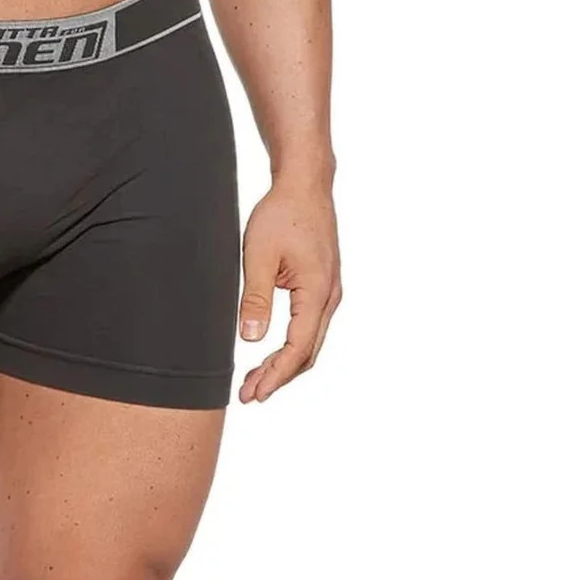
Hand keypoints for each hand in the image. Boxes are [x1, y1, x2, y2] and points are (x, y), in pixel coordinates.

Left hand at [237, 177, 340, 402]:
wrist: (304, 185)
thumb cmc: (281, 214)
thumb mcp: (258, 255)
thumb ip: (256, 298)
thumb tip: (251, 339)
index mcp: (317, 292)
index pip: (298, 348)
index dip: (276, 375)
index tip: (255, 394)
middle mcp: (330, 297)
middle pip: (307, 352)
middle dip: (278, 377)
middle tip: (249, 394)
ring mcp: (329, 292)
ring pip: (310, 341)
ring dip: (284, 363)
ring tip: (255, 379)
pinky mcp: (323, 285)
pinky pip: (310, 325)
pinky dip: (291, 345)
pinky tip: (271, 350)